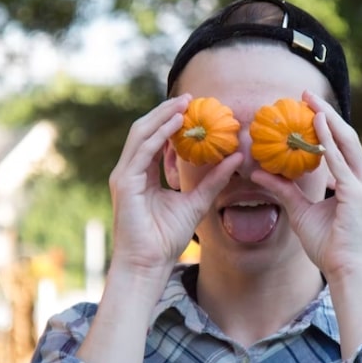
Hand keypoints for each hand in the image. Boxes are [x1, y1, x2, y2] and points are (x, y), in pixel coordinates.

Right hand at [107, 95, 240, 292]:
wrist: (149, 264)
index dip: (171, 122)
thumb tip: (237, 157)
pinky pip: (142, 150)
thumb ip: (214, 179)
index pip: (155, 140)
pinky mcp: (124, 183)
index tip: (193, 109)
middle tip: (189, 98)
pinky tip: (176, 124)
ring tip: (183, 104)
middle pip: (146, 131)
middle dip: (166, 113)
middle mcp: (131, 171)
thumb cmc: (166, 239)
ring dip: (162, 117)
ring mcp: (124, 176)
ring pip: (141, 134)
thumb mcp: (197, 202)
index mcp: (142, 175)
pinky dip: (159, 134)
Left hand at [251, 90, 361, 282]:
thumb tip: (257, 173)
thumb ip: (283, 191)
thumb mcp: (301, 213)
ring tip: (309, 100)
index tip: (308, 110)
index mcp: (357, 185)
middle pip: (346, 138)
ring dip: (327, 119)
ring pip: (346, 142)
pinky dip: (328, 140)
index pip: (342, 148)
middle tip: (306, 95)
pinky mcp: (357, 194)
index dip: (327, 126)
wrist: (348, 273)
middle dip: (327, 114)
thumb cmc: (330, 248)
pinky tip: (316, 124)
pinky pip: (339, 161)